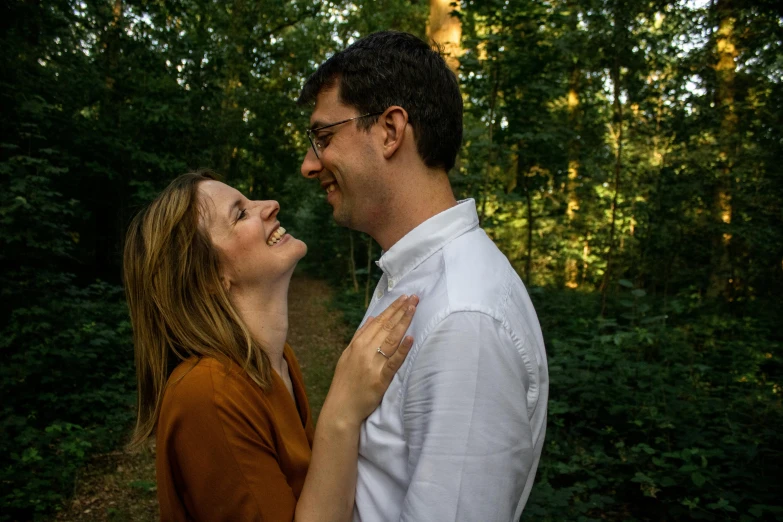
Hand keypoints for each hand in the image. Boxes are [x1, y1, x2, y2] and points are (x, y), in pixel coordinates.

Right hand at [321, 294, 417, 427]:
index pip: (378, 322)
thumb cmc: (345, 383)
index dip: (392, 309)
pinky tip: (410, 338)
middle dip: (401, 311)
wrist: (340, 408)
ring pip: (391, 339)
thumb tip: (373, 317)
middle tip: (414, 297)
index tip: (403, 298)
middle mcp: (364, 351)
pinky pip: (393, 362)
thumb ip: (360, 335)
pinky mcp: (380, 379)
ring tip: (413, 309)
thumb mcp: (348, 355)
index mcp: (357, 344)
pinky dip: (402, 349)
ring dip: (403, 323)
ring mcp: (372, 365)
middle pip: (386, 327)